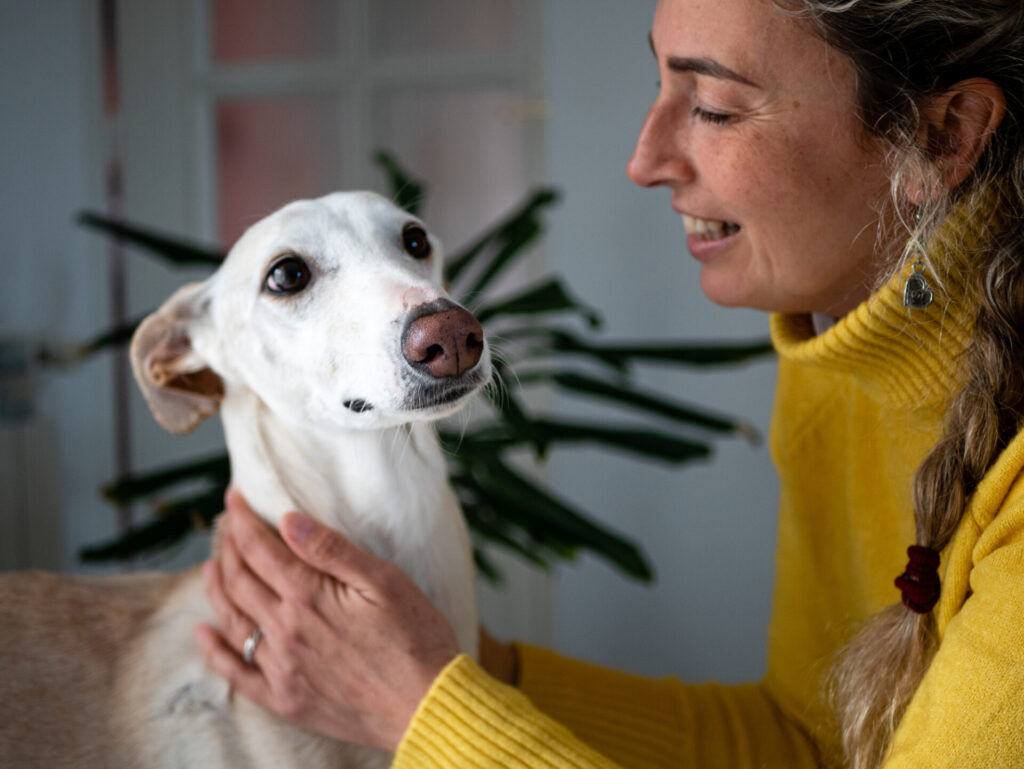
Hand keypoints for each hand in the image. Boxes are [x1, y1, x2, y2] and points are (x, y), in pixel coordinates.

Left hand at [196, 489, 459, 751]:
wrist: (427, 705)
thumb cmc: (415, 638)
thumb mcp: (383, 581)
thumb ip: (332, 551)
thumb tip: (288, 520)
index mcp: (308, 596)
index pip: (259, 549)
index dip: (241, 520)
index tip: (234, 497)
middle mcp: (286, 630)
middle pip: (239, 580)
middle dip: (228, 547)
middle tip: (227, 527)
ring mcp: (282, 668)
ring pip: (233, 620)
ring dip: (217, 588)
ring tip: (211, 566)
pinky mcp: (286, 698)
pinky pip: (238, 672)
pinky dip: (215, 650)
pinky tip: (204, 634)